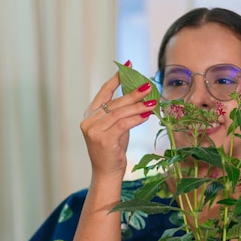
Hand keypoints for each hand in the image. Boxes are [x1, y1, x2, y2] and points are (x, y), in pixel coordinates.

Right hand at [81, 65, 156, 179]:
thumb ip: (121, 115)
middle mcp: (88, 122)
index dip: (116, 79)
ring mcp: (94, 131)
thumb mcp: (116, 129)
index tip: (127, 66)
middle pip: (114, 103)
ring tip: (152, 102)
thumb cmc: (112, 152)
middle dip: (132, 93)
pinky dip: (136, 119)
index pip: (103, 93)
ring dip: (138, 106)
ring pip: (119, 113)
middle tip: (148, 86)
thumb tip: (138, 97)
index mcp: (89, 117)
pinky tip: (147, 115)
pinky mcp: (103, 140)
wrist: (106, 174)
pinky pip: (123, 124)